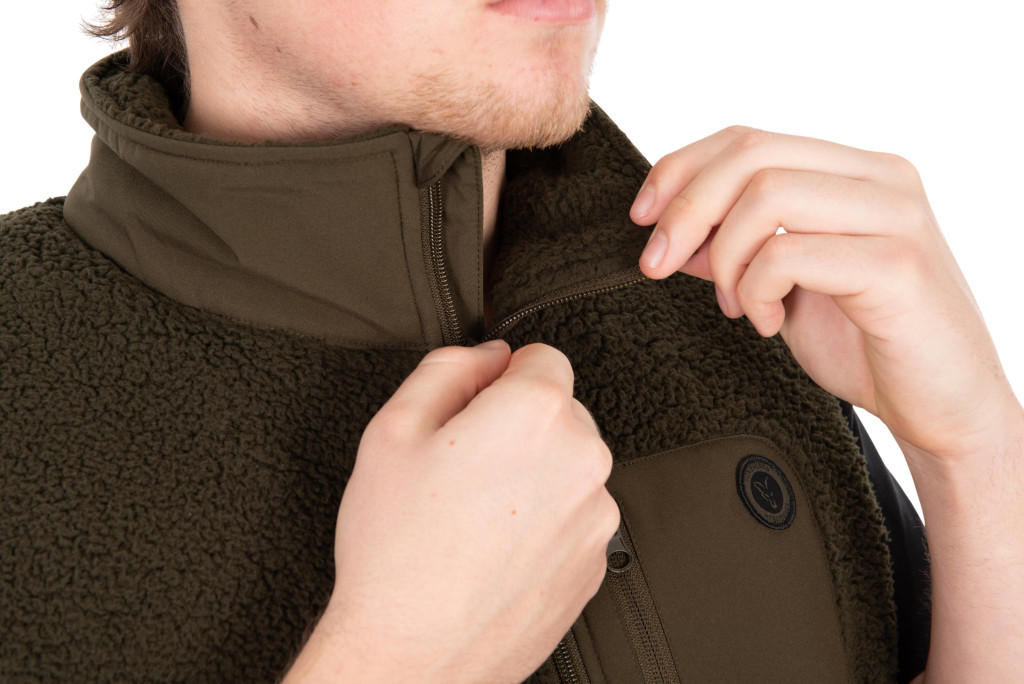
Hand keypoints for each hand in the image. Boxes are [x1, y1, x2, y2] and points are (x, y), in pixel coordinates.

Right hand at [286, 341, 618, 683]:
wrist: (411, 654)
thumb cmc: (396, 549)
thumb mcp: (392, 430)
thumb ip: (448, 369)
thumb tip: (486, 355)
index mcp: (535, 414)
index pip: (542, 356)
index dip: (500, 377)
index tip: (476, 407)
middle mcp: (581, 459)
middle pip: (560, 412)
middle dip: (519, 425)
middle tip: (462, 468)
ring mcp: (595, 515)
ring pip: (569, 466)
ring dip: (535, 475)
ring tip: (475, 516)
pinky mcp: (595, 562)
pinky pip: (575, 517)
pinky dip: (545, 522)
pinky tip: (496, 547)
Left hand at [630, 126, 1020, 463]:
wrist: (943, 407)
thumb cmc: (868, 344)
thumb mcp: (785, 287)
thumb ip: (737, 250)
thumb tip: (671, 231)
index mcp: (855, 172)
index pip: (748, 138)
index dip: (681, 169)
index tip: (642, 216)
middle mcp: (880, 178)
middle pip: (751, 155)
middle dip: (685, 210)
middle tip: (658, 264)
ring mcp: (895, 215)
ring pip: (766, 196)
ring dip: (724, 257)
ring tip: (733, 305)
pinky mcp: (898, 263)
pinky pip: (788, 253)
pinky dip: (756, 291)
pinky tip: (767, 322)